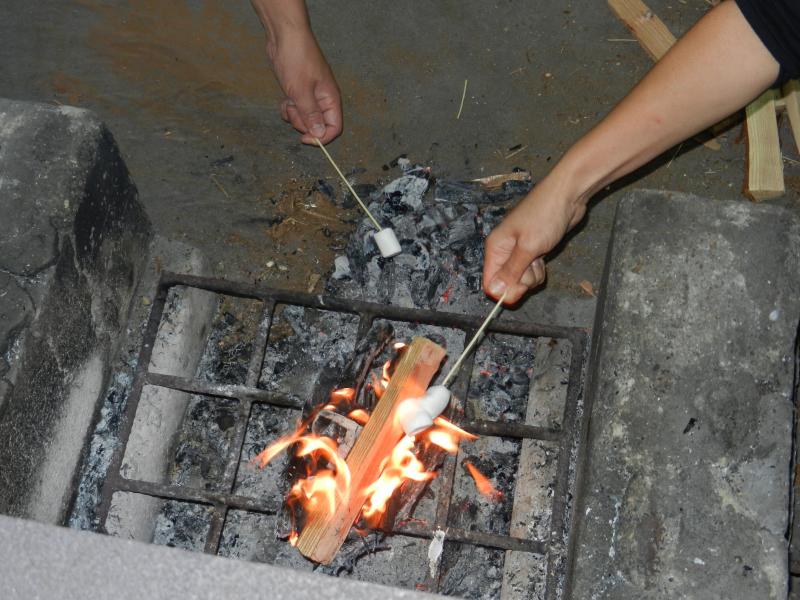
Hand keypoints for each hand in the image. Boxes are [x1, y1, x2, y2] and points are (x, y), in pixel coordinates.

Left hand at [267, 30, 341, 143]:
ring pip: (305, 119)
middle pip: (318, 126)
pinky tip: (284, 100)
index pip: (334, 128)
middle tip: (293, 110)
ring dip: (294, 116)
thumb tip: (319, 134)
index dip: (321, 137)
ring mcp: (311, 96)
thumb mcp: (301, 91)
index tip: (304, 139)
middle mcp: (323, 100)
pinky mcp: (300, 92)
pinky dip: (289, 109)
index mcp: (330, 99)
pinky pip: (297, 110)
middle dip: (303, 124)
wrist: (284, 37)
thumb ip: (311, 115)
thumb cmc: (296, 59)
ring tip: (288, 101)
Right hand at [482, 177, 585, 303]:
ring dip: (532, 275)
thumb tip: (494, 290)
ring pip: (520, 278)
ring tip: (539, 257)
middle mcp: (503, 251)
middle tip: (533, 265)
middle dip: (521, 281)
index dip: (503, 290)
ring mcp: (518, 251)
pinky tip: (544, 256)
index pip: (490, 281)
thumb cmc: (545, 215)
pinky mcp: (532, 251)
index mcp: (495, 247)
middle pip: (505, 282)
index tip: (520, 289)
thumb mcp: (528, 247)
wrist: (567, 196)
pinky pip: (530, 271)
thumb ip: (511, 271)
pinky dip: (538, 269)